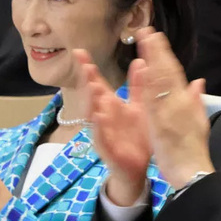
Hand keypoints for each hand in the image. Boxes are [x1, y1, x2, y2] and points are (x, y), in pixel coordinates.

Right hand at [76, 49, 150, 205]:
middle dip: (87, 81)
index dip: (88, 68)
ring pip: (93, 115)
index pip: (97, 83)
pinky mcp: (107, 149)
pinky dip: (98, 127)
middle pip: (91, 96)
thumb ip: (138, 86)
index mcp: (112, 105)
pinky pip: (101, 137)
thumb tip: (140, 61)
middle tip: (84, 64)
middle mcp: (103, 117)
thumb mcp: (139, 107)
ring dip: (91, 101)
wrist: (137, 169)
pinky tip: (99, 116)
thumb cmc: (136, 136)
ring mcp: (103, 133)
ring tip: (92, 87)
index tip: (80, 51)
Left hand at [135, 27, 212, 189]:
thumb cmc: (193, 149)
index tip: (156, 38)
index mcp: (185, 102)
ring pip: (160, 80)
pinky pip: (153, 99)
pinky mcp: (160, 122)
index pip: (174, 73)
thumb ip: (196, 100)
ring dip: (152, 59)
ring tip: (145, 42)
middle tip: (148, 31)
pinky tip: (143, 69)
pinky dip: (149, 83)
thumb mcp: (199, 122)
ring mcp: (169, 111)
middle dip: (156, 50)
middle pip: (166, 72)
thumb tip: (198, 81)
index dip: (164, 54)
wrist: (192, 171)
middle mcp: (178, 103)